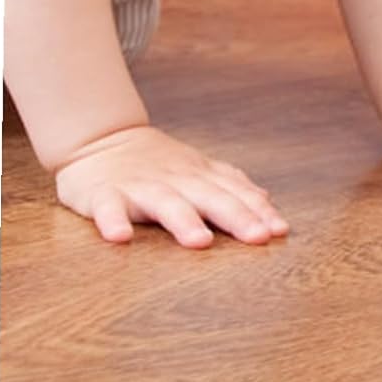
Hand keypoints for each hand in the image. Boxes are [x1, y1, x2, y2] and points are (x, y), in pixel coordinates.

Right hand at [53, 125, 289, 248]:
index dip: (259, 211)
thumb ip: (230, 185)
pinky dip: (112, 221)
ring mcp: (141, 187)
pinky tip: (120, 238)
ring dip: (184, 221)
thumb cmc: (157, 163)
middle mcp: (177, 180)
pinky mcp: (104, 194)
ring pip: (166, 203)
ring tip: (200, 241)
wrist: (101, 140)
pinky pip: (108, 208)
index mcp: (201, 176)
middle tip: (258, 237)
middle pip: (211, 198)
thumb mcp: (197, 170)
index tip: (280, 231)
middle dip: (237, 217)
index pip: (236, 193)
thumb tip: (267, 200)